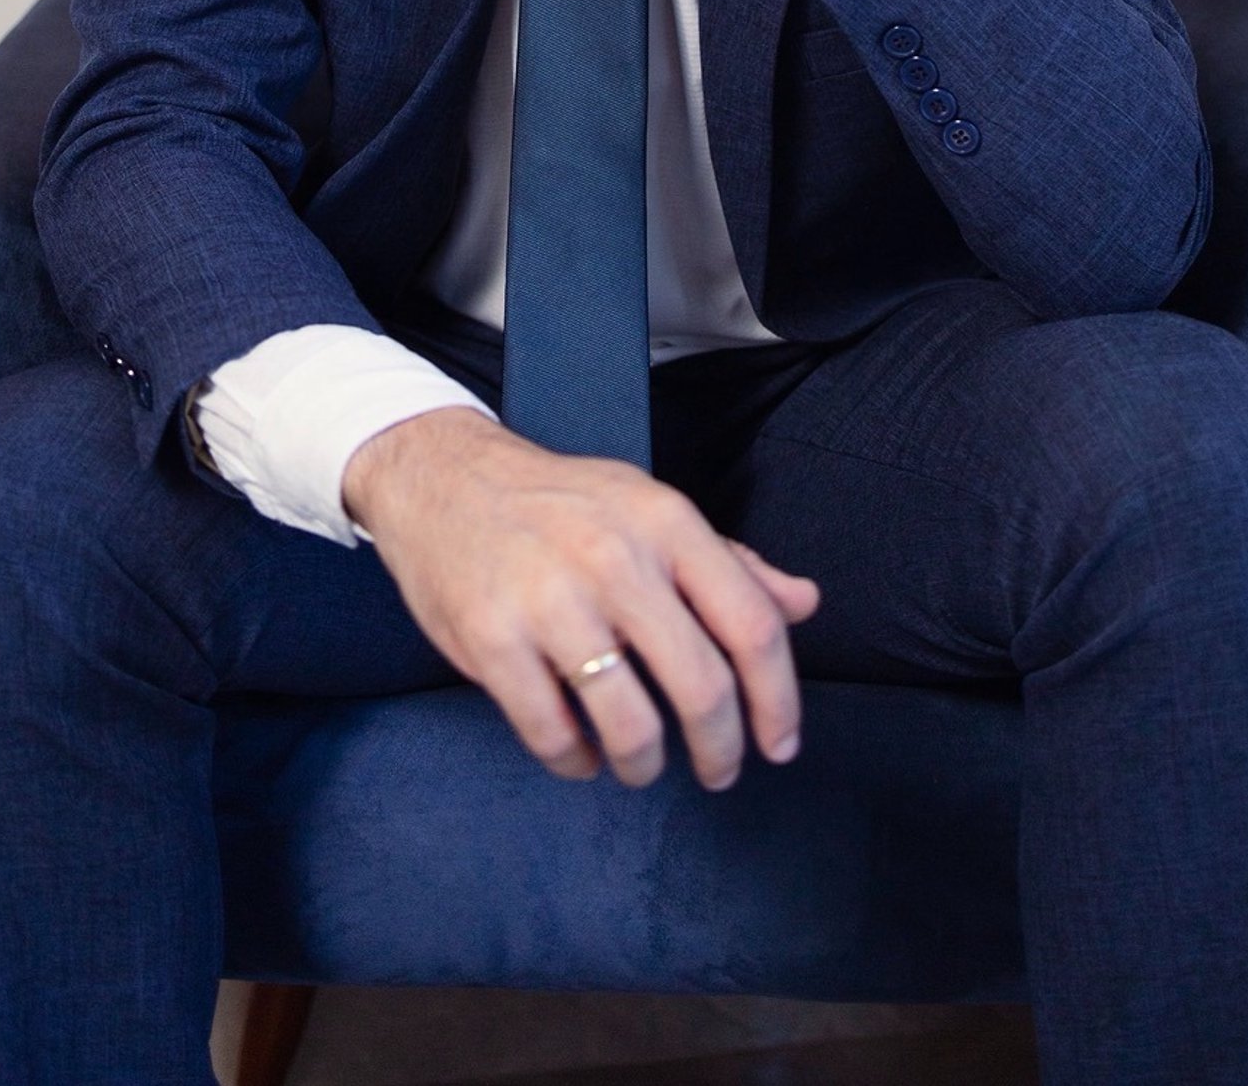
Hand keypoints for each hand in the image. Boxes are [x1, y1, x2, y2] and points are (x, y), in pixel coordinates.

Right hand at [343, 408, 819, 790]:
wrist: (443, 476)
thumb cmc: (560, 502)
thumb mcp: (651, 509)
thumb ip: (729, 562)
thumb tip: (805, 602)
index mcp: (665, 522)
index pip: (751, 624)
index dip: (778, 699)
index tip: (780, 743)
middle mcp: (615, 558)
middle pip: (701, 686)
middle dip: (720, 750)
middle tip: (717, 771)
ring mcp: (550, 601)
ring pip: (631, 726)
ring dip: (645, 764)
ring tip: (639, 761)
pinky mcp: (492, 639)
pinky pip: (553, 736)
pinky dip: (576, 762)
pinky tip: (579, 750)